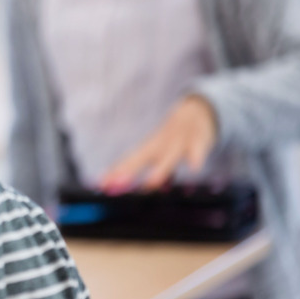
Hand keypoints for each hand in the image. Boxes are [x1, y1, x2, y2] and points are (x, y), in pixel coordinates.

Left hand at [99, 95, 217, 192]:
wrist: (198, 110)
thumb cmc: (174, 136)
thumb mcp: (160, 151)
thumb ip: (149, 170)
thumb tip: (137, 188)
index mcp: (149, 148)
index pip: (128, 161)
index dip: (115, 172)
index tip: (101, 184)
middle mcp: (160, 145)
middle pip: (142, 158)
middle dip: (129, 171)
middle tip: (115, 184)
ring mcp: (178, 142)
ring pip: (169, 156)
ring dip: (160, 170)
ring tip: (151, 183)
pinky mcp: (198, 139)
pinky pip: (197, 149)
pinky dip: (195, 157)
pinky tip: (194, 167)